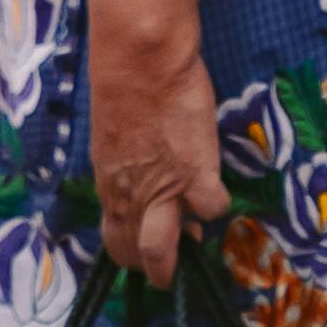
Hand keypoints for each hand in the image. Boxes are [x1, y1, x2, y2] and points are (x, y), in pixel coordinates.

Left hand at [90, 11, 227, 288]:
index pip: (115, 242)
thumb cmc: (124, 87)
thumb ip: (129, 169)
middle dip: (158, 268)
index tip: (150, 251)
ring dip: (182, 253)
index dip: (134, 254)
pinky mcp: (194, 170)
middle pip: (137, 255)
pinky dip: (217, 204)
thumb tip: (150, 190)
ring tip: (198, 240)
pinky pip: (212, 207)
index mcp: (109, 186)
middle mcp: (130, 195)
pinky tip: (215, 186)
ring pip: (161, 250)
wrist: (138, 59)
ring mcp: (161, 187)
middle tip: (177, 259)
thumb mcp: (116, 138)